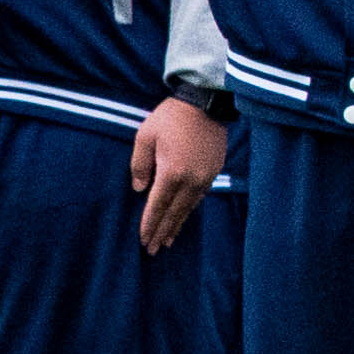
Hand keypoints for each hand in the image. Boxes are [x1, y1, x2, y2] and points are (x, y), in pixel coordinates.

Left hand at [133, 94, 229, 254]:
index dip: (149, 225)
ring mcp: (205, 177)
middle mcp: (190, 180)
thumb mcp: (144, 137)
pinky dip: (190, 209)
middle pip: (174, 213)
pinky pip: (200, 196)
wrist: (204, 104)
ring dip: (177, 224)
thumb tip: (140, 190)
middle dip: (162, 232)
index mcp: (171, 173)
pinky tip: (184, 214)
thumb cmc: (169, 118)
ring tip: (169, 239)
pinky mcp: (214, 171)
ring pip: (189, 208)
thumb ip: (139, 166)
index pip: (157, 206)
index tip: (143, 240)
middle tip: (153, 250)